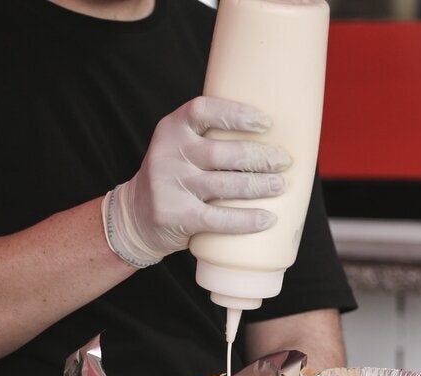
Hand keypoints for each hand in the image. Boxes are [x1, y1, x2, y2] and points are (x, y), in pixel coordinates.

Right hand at [108, 96, 290, 265]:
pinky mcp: (176, 215)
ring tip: (281, 185)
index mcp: (172, 129)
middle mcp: (168, 154)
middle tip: (284, 161)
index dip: (237, 114)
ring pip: (225, 185)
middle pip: (222, 152)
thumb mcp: (180, 148)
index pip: (204, 111)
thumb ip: (209, 137)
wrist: (136, 217)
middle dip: (259, 157)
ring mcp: (170, 185)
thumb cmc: (173, 177)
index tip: (266, 123)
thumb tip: (269, 134)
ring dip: (259, 186)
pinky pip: (219, 218)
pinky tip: (268, 218)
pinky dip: (246, 219)